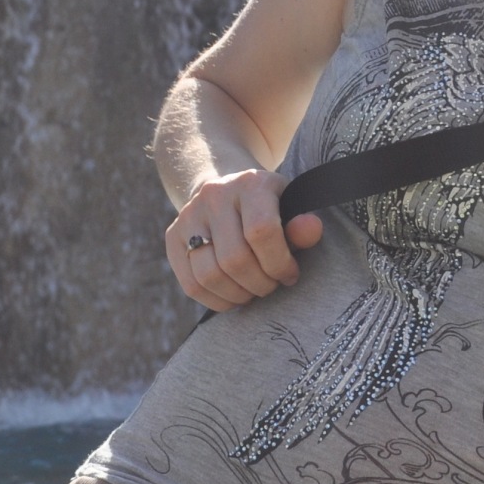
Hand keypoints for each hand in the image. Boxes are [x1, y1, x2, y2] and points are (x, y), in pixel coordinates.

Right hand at [166, 168, 324, 311]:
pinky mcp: (172, 236)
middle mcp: (214, 195)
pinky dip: (216, 300)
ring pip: (209, 275)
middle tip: (271, 285)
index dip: (279, 263)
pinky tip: (233, 295)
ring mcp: (188, 215)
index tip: (290, 275)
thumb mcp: (289, 206)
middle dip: (259, 283)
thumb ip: (300, 223)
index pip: (261, 231)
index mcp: (250, 183)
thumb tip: (312, 229)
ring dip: (237, 295)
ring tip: (253, 291)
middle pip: (234, 259)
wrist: (223, 185)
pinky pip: (191, 284)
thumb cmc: (267, 205)